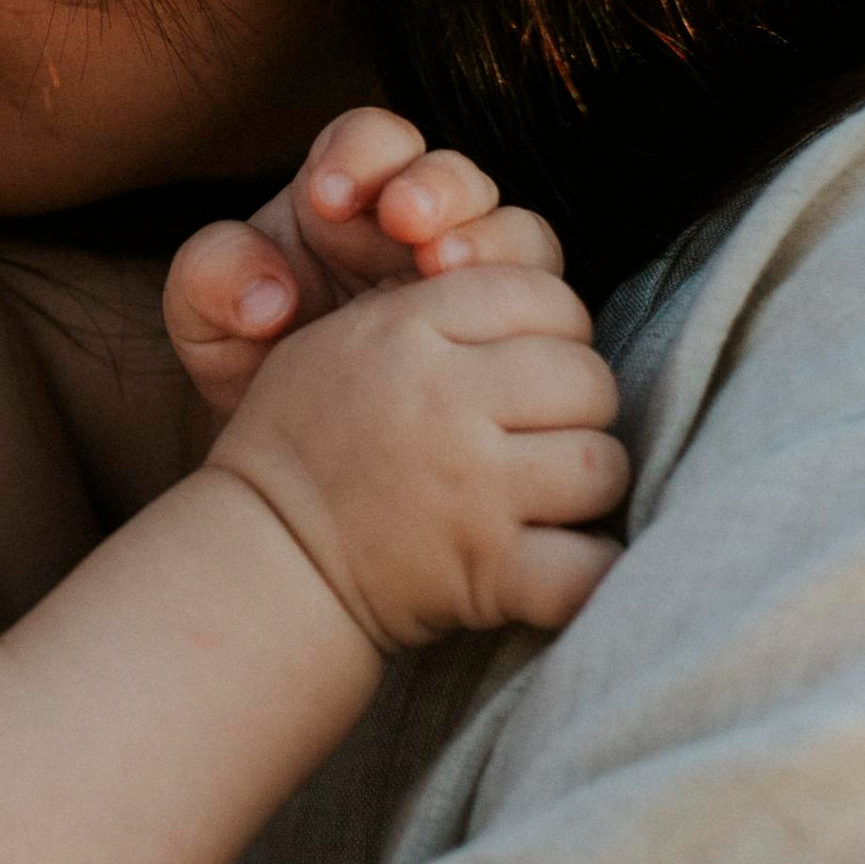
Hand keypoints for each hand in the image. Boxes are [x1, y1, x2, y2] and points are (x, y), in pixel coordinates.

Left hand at [167, 109, 564, 417]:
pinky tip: (480, 336)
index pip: (376, 139)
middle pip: (460, 177)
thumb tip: (268, 293)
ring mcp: (469, 282)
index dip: (364, 152)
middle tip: (408, 222)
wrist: (287, 457)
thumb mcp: (202, 320)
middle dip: (440, 189)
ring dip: (488, 242)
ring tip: (442, 269)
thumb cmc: (243, 365)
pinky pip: (537, 308)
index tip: (328, 196)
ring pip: (515, 232)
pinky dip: (519, 310)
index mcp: (346, 197)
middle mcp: (417, 228)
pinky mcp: (503, 336)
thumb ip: (213, 277)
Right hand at [210, 264, 626, 649]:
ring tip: (546, 495)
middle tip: (539, 433)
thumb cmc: (300, 443)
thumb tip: (526, 302)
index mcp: (403, 332)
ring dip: (586, 485)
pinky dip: (588, 570)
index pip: (538, 293)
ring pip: (601, 462)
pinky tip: (561, 562)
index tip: (525, 365)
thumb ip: (424, 306)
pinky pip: (590, 563)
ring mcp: (472, 485)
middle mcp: (443, 400)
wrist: (264, 556)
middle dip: (577, 406)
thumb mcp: (334, 340)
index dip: (550, 327)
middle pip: (585, 376)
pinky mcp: (487, 566)